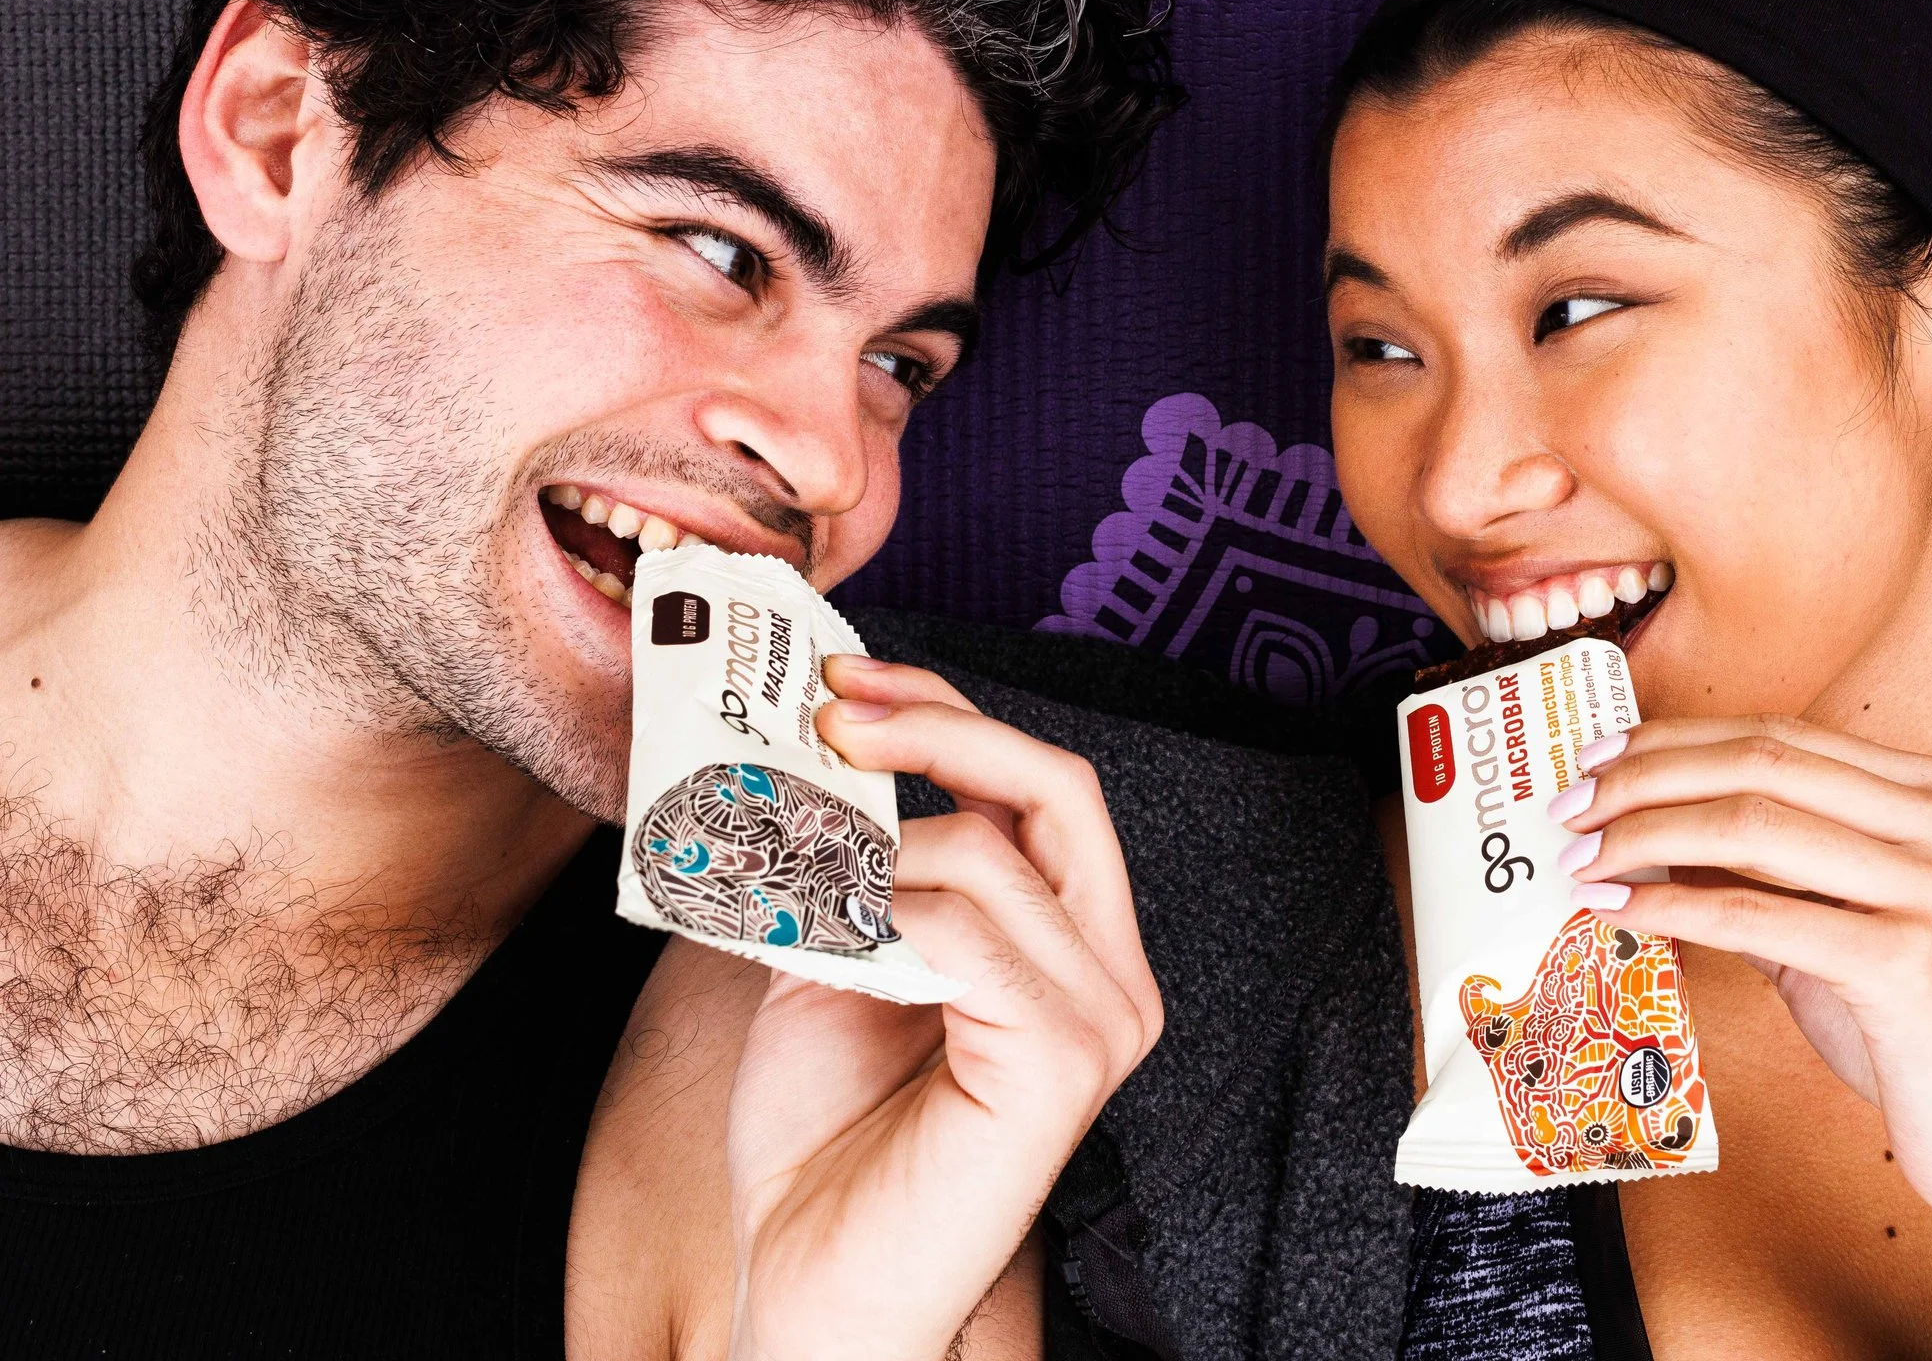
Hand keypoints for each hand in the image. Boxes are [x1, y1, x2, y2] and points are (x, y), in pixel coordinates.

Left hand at [722, 656, 1161, 1360]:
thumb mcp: (828, 956)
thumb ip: (848, 861)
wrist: (810, 1283)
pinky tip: (827, 952)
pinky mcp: (1068, 1061)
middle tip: (831, 710)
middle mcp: (1107, 971)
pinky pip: (969, 931)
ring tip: (789, 894)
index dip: (948, 712)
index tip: (845, 683)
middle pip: (1055, 784)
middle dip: (938, 724)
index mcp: (1065, 942)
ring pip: (990, 851)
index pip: (1039, 785)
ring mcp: (1102, 1016)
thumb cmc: (824, 1135)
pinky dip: (879, 920)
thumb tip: (807, 750)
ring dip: (866, 856)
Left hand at [1553, 714, 1931, 1360]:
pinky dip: (1674, 906)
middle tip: (1570, 805)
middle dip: (1647, 777)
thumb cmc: (1914, 1036)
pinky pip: (1758, 914)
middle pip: (1762, 762)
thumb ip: (1765, 869)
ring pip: (1753, 824)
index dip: (1679, 740)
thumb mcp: (1839, 924)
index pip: (1785, 735)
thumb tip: (1644, 823)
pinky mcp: (1910, 961)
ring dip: (1644, 833)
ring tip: (1580, 859)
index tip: (1600, 758)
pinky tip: (1618, 912)